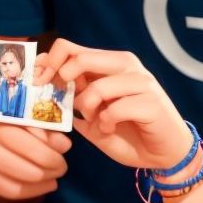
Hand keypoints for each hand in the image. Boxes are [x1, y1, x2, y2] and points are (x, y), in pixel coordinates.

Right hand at [0, 120, 70, 198]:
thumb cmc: (12, 124)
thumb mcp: (29, 119)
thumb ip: (47, 129)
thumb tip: (64, 145)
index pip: (26, 140)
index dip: (50, 147)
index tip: (66, 147)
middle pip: (25, 166)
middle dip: (50, 168)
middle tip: (62, 166)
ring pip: (19, 181)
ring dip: (43, 182)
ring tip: (55, 177)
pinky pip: (11, 191)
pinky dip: (33, 191)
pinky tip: (46, 185)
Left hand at [34, 39, 190, 169]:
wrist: (165, 154)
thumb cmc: (128, 132)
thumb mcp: (94, 114)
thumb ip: (75, 99)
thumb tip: (45, 86)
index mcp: (109, 65)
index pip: (71, 49)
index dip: (49, 62)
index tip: (37, 81)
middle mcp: (126, 66)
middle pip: (81, 58)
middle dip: (63, 80)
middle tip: (65, 101)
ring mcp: (141, 82)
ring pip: (98, 87)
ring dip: (89, 110)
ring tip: (96, 123)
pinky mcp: (152, 102)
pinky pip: (116, 109)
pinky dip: (107, 123)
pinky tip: (110, 129)